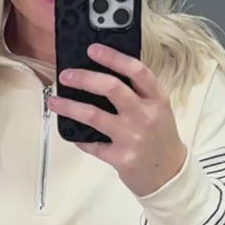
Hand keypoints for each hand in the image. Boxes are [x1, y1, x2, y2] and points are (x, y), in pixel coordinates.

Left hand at [47, 41, 187, 197]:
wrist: (169, 175)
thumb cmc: (160, 138)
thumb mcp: (158, 110)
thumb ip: (138, 94)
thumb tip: (103, 75)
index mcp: (156, 99)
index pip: (136, 71)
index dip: (113, 57)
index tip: (93, 50)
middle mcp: (144, 115)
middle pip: (111, 88)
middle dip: (84, 78)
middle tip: (66, 75)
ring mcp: (132, 137)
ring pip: (94, 115)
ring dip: (70, 106)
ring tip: (54, 101)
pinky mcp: (120, 158)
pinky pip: (92, 144)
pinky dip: (79, 138)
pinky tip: (71, 133)